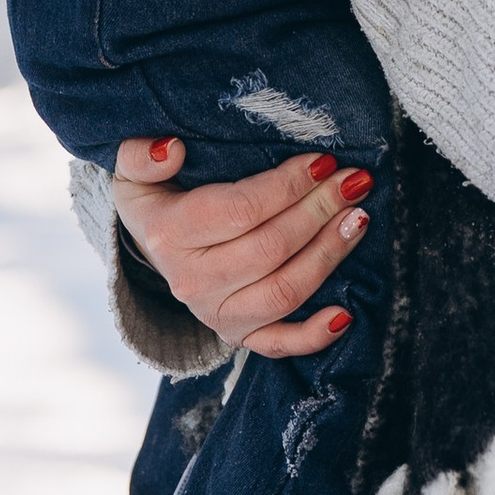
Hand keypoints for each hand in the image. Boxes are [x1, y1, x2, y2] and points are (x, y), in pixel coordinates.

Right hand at [111, 136, 374, 360]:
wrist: (152, 249)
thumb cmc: (159, 198)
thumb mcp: (135, 170)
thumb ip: (141, 155)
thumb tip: (171, 149)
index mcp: (170, 234)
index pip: (240, 210)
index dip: (287, 186)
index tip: (322, 161)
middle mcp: (191, 281)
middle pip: (270, 249)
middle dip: (320, 211)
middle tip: (353, 181)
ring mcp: (216, 314)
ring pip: (284, 292)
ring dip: (329, 256)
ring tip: (358, 219)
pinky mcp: (238, 335)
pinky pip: (279, 344)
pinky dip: (314, 335)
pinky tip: (346, 313)